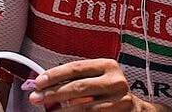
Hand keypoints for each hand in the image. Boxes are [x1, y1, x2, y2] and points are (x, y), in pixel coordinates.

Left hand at [28, 58, 148, 110]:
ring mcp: (120, 100)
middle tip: (36, 98)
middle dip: (54, 93)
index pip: (76, 68)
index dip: (55, 75)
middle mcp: (116, 81)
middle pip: (78, 87)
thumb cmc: (108, 92)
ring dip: (62, 110)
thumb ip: (76, 79)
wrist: (135, 109)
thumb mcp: (96, 79)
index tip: (38, 82)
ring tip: (49, 111)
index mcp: (108, 65)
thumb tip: (45, 85)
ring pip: (85, 107)